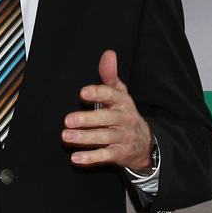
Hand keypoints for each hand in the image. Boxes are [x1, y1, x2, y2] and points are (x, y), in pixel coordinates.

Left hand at [61, 50, 152, 169]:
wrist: (145, 142)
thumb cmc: (123, 112)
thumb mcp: (120, 93)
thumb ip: (110, 75)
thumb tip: (108, 53)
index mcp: (122, 102)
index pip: (111, 95)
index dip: (97, 94)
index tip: (82, 93)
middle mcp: (123, 119)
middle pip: (105, 118)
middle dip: (87, 119)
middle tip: (68, 120)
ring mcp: (122, 137)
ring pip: (103, 137)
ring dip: (84, 138)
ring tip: (66, 136)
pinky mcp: (119, 153)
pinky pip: (105, 156)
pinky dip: (90, 158)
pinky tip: (75, 158)